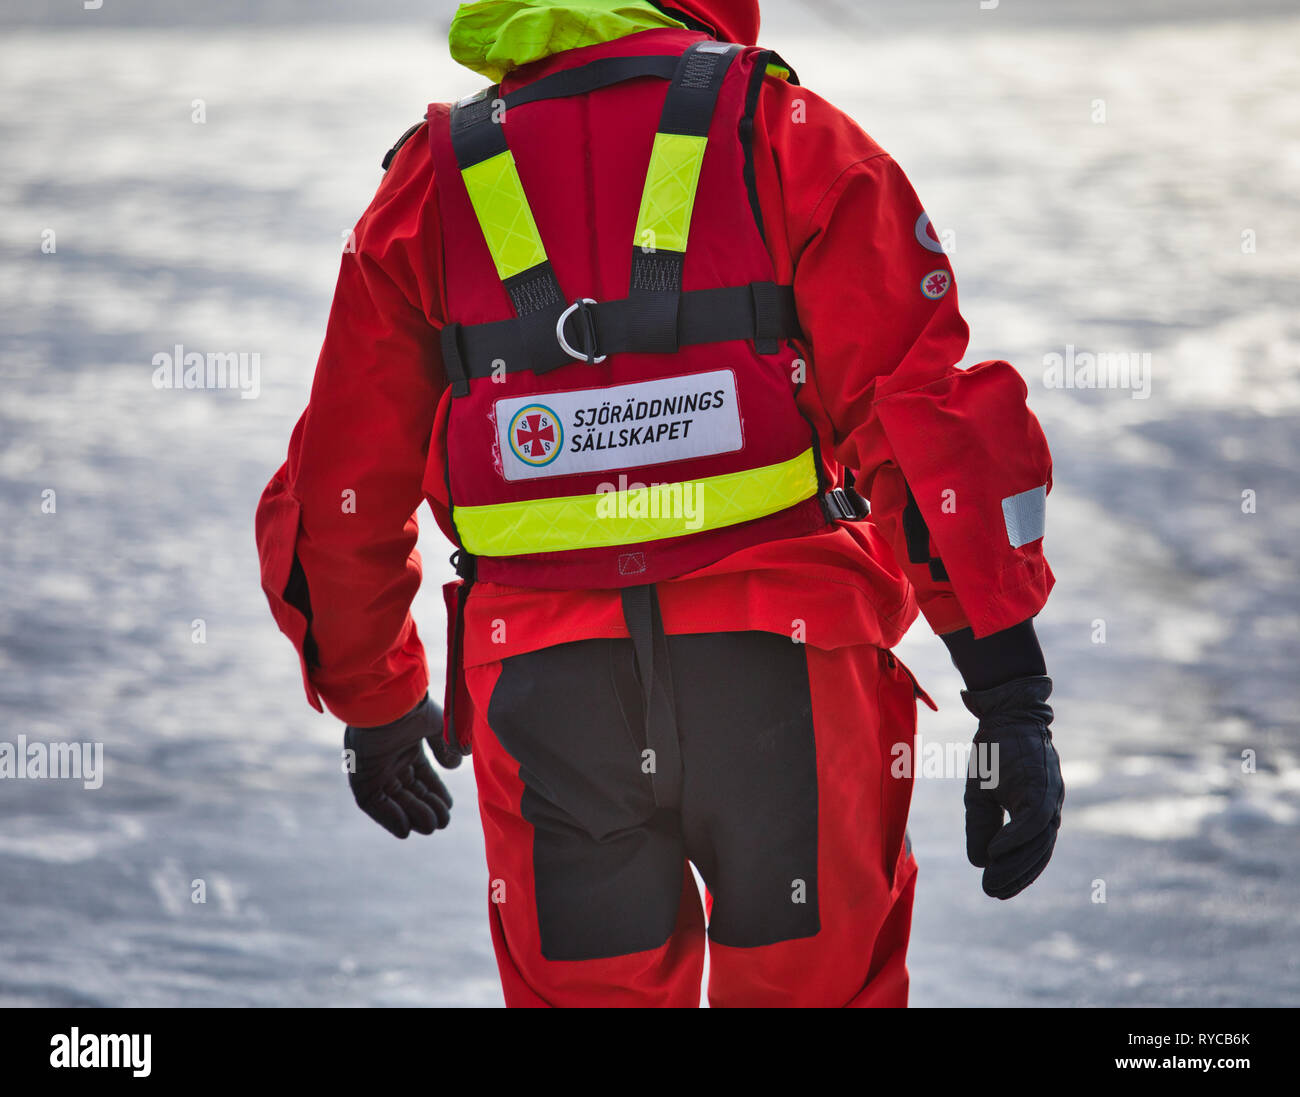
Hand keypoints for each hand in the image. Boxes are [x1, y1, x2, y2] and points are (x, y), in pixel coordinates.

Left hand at [343, 693, 461, 838]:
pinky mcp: (361, 779)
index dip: (436, 793)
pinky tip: (406, 829)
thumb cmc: (411, 709)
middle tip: (443, 821)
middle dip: (427, 808)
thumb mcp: (437, 726)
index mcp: (407, 748)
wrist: (386, 703)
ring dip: (412, 816)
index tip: (449, 806)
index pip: (423, 777)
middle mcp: (390, 761)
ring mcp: (375, 771)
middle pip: (410, 793)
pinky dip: (388, 818)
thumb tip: (455, 765)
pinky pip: (374, 805)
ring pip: (395, 802)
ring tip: (431, 826)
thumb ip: (446, 745)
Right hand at [961, 676, 1063, 898]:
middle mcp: (1049, 807)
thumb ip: (982, 827)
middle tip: (992, 892)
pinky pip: (1033, 820)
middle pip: (1038, 853)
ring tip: (992, 880)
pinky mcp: (1042, 784)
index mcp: (1037, 811)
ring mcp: (1049, 796)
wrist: (1004, 714)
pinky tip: (995, 852)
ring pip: (1039, 841)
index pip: (1032, 852)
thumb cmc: (994, 753)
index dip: (1017, 874)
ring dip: (1016, 864)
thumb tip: (980, 861)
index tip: (997, 891)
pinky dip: (1016, 839)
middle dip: (1016, 876)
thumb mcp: (980, 795)